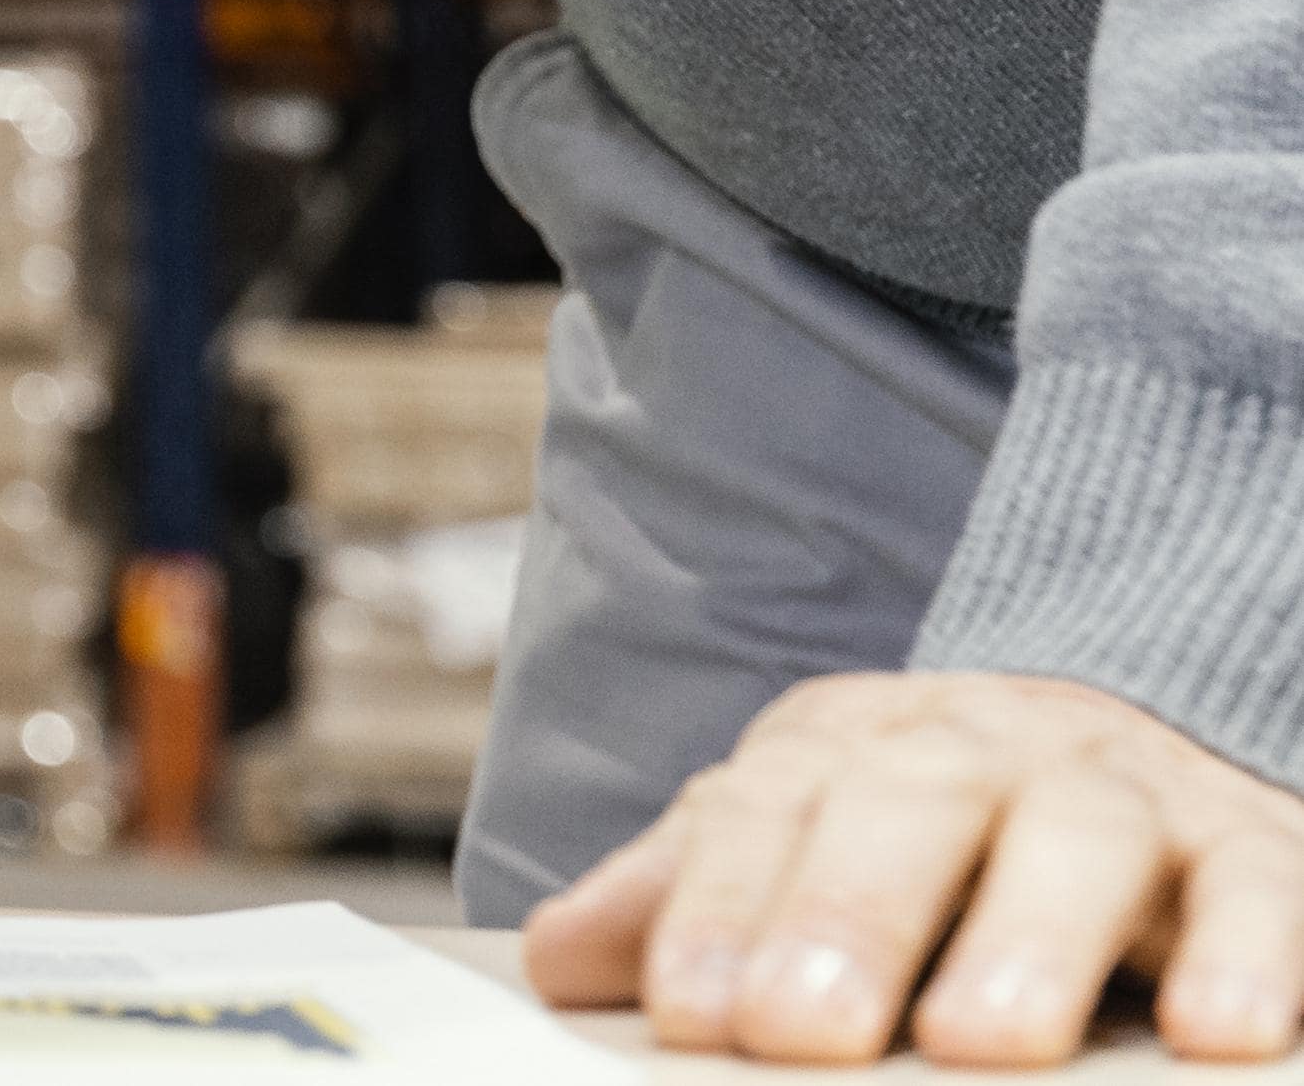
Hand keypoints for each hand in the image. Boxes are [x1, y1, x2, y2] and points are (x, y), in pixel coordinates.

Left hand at [526, 670, 1303, 1062]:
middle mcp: (989, 749)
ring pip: (1081, 837)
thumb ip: (694, 896)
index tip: (690, 1011)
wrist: (1137, 757)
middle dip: (849, 916)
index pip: (768, 809)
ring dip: (1030, 940)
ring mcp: (1129, 793)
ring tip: (983, 1044)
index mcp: (855, 745)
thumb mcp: (808, 839)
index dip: (722, 908)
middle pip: (908, 805)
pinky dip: (1246, 955)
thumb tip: (557, 963)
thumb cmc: (942, 838)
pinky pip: (1260, 890)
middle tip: (803, 1031)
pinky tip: (1215, 1035)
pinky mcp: (1258, 852)